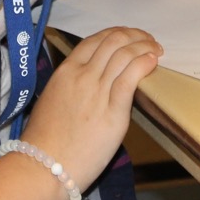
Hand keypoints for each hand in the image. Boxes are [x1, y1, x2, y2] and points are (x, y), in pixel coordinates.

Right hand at [20, 27, 161, 188]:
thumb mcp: (54, 99)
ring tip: (156, 49)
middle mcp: (82, 76)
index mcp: (65, 71)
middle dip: (135, 35)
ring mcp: (97, 92)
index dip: (116, 33)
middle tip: (147, 40)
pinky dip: (143, 63)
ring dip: (144, 46)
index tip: (129, 36)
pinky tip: (152, 61)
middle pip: (113, 41)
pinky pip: (130, 78)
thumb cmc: (45, 140)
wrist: (43, 166)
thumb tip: (93, 81)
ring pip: (124, 55)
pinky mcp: (112, 112)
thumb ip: (72, 85)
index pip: (95, 40)